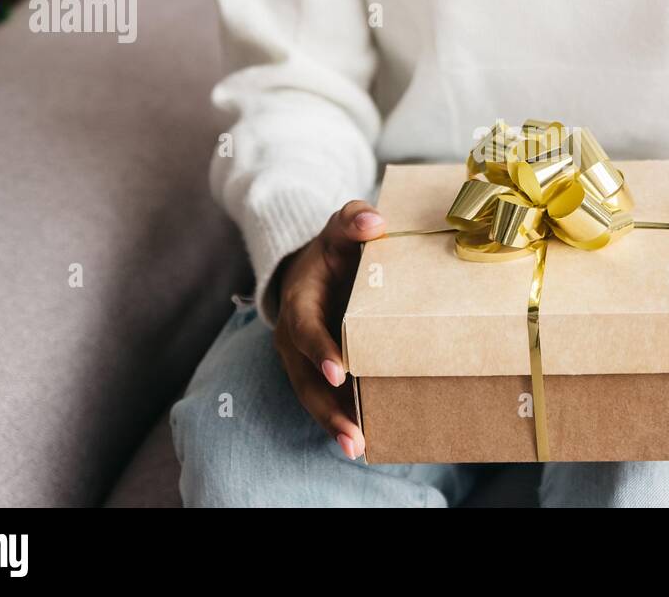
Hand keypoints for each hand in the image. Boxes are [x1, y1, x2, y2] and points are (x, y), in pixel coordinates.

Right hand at [274, 200, 385, 459]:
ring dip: (334, 424)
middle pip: (306, 379)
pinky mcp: (317, 372)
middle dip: (328, 409)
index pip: (305, 330)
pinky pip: (326, 400)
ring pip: (313, 398)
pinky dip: (341, 420)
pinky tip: (365, 442)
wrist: (314, 266)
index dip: (319, 350)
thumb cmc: (334, 248)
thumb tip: (375, 221)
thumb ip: (353, 219)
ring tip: (359, 448)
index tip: (338, 372)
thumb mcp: (340, 228)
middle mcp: (294, 338)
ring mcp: (302, 360)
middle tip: (354, 435)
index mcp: (299, 303)